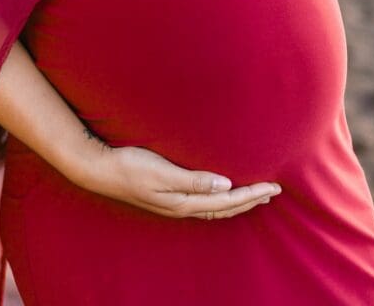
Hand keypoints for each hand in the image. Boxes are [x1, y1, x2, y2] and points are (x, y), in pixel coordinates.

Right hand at [70, 142, 281, 219]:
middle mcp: (182, 206)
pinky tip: (220, 194)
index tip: (272, 187)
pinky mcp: (168, 197)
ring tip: (254, 196)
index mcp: (184, 202)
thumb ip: (193, 180)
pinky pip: (203, 204)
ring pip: (215, 208)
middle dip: (251, 200)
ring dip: (237, 203)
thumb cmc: (130, 166)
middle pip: (225, 207)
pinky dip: (220, 201)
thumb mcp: (162, 171)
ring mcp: (174, 204)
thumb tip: (225, 185)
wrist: (101, 169)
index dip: (252, 195)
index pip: (227, 201)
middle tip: (273, 191)